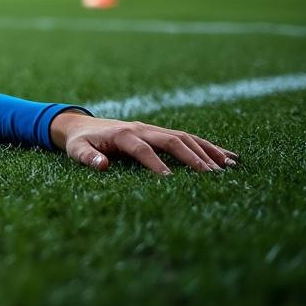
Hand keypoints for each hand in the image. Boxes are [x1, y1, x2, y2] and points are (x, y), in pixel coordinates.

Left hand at [50, 111, 237, 174]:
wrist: (81, 125)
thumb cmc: (80, 142)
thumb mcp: (77, 150)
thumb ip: (88, 157)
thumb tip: (102, 165)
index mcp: (123, 134)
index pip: (143, 149)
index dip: (156, 164)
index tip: (171, 181)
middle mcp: (142, 129)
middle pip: (172, 140)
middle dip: (192, 157)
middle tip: (212, 176)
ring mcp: (153, 129)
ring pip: (185, 137)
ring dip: (207, 151)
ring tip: (228, 168)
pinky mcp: (159, 133)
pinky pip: (188, 138)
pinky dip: (208, 147)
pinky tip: (228, 158)